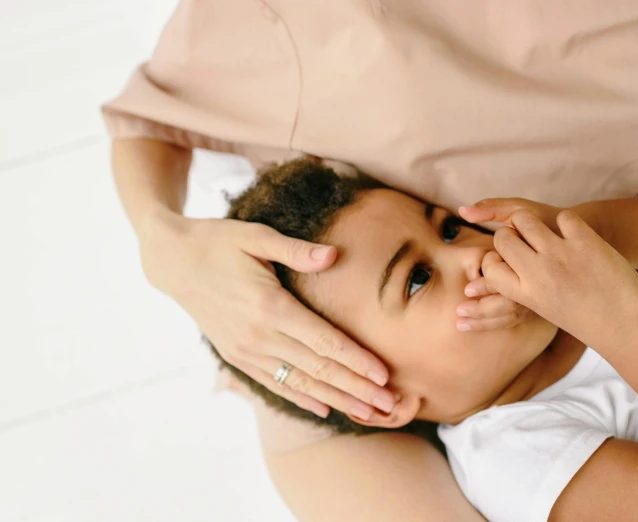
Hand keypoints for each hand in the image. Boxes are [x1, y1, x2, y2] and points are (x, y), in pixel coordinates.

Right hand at [140, 212, 396, 419]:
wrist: (172, 261)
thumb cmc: (219, 242)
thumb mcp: (255, 235)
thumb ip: (296, 249)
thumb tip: (333, 255)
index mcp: (269, 305)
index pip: (322, 340)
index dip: (355, 360)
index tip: (384, 375)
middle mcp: (258, 335)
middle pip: (318, 368)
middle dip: (356, 388)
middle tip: (389, 403)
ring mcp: (245, 349)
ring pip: (299, 382)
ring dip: (336, 399)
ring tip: (368, 413)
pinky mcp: (236, 356)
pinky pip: (274, 383)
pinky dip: (301, 397)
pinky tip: (325, 408)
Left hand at [453, 198, 564, 331]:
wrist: (586, 235)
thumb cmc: (545, 218)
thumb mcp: (520, 208)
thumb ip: (492, 208)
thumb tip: (462, 210)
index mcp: (532, 257)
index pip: (508, 274)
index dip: (487, 284)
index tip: (468, 290)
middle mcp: (537, 278)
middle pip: (510, 301)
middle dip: (484, 308)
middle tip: (460, 310)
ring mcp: (541, 293)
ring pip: (513, 314)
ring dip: (486, 320)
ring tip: (461, 324)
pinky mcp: (541, 303)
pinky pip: (517, 318)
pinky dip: (495, 322)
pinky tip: (474, 325)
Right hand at [480, 208, 637, 347]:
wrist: (625, 324)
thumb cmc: (582, 316)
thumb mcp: (542, 306)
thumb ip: (520, 283)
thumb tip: (496, 259)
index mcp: (524, 293)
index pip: (489, 265)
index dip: (495, 259)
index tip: (507, 261)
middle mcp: (538, 273)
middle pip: (502, 237)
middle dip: (510, 235)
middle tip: (526, 241)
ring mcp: (561, 255)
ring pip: (524, 219)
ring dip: (531, 221)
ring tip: (544, 232)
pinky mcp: (584, 241)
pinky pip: (563, 217)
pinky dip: (568, 223)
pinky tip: (574, 236)